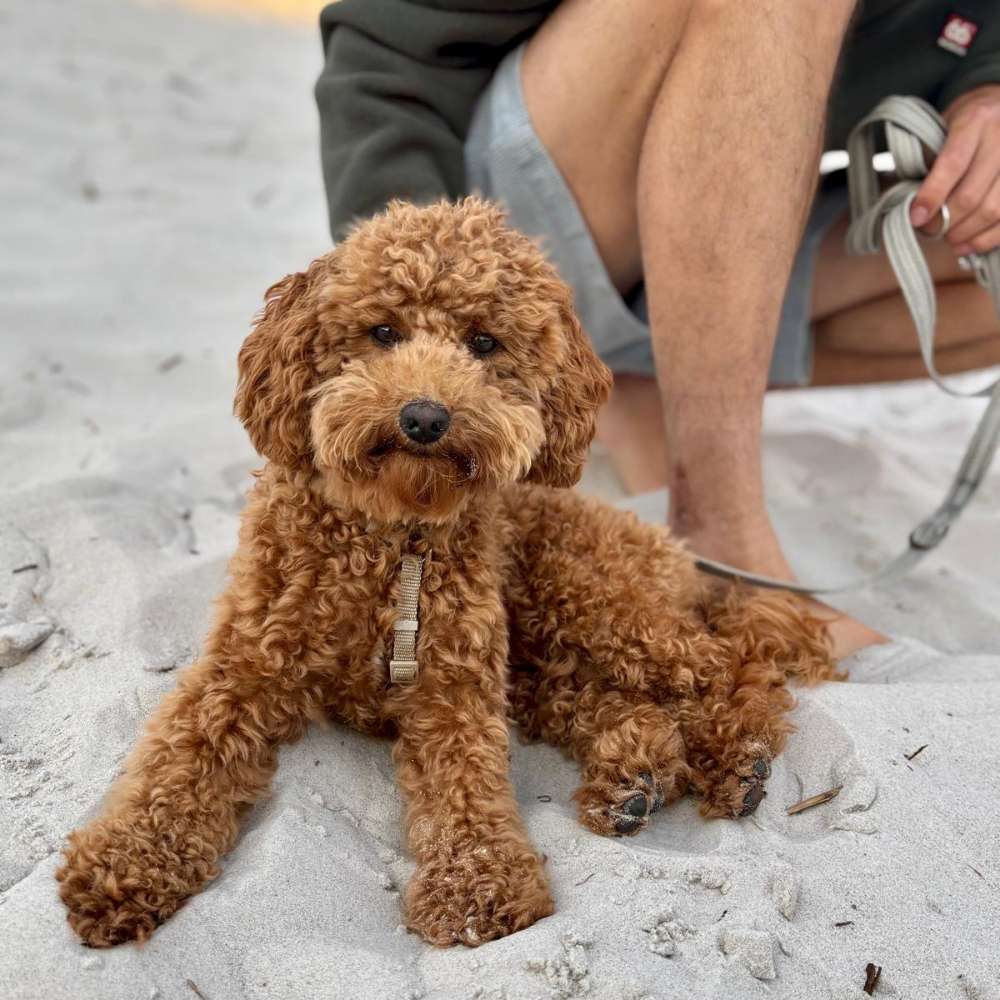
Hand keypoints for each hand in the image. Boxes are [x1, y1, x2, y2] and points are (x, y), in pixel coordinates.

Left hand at [912, 84, 999, 255]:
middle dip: (945, 221)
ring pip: (994, 210)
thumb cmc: (965, 124)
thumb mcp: (943, 128)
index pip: (952, 164)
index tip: (915, 218)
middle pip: (972, 194)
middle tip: (929, 232)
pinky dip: (988, 239)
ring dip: (966, 234)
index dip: (932, 196)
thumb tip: (909, 205)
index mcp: (976, 120)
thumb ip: (928, 161)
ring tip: (948, 240)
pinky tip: (969, 245)